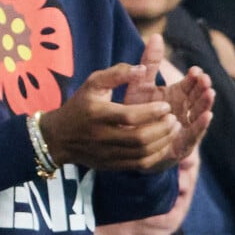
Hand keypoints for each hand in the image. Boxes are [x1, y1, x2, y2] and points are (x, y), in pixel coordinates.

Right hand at [39, 34, 213, 173]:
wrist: (60, 137)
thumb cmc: (80, 105)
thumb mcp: (93, 82)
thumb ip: (118, 73)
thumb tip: (142, 69)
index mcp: (97, 114)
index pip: (129, 116)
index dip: (151, 112)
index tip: (166, 105)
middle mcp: (102, 137)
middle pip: (139, 138)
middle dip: (161, 129)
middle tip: (174, 118)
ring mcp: (107, 154)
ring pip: (141, 153)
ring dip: (162, 142)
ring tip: (173, 129)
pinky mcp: (111, 165)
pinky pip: (139, 164)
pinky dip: (156, 155)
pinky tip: (164, 143)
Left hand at [124, 35, 214, 166]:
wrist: (126, 141)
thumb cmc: (136, 111)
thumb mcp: (141, 84)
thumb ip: (150, 62)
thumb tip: (156, 35)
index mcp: (177, 95)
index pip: (189, 83)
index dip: (193, 77)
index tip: (195, 70)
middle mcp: (184, 109)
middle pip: (197, 96)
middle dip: (202, 88)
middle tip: (204, 79)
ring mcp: (186, 126)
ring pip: (199, 113)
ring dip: (205, 103)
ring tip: (209, 93)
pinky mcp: (183, 144)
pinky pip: (195, 133)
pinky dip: (201, 125)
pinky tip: (207, 115)